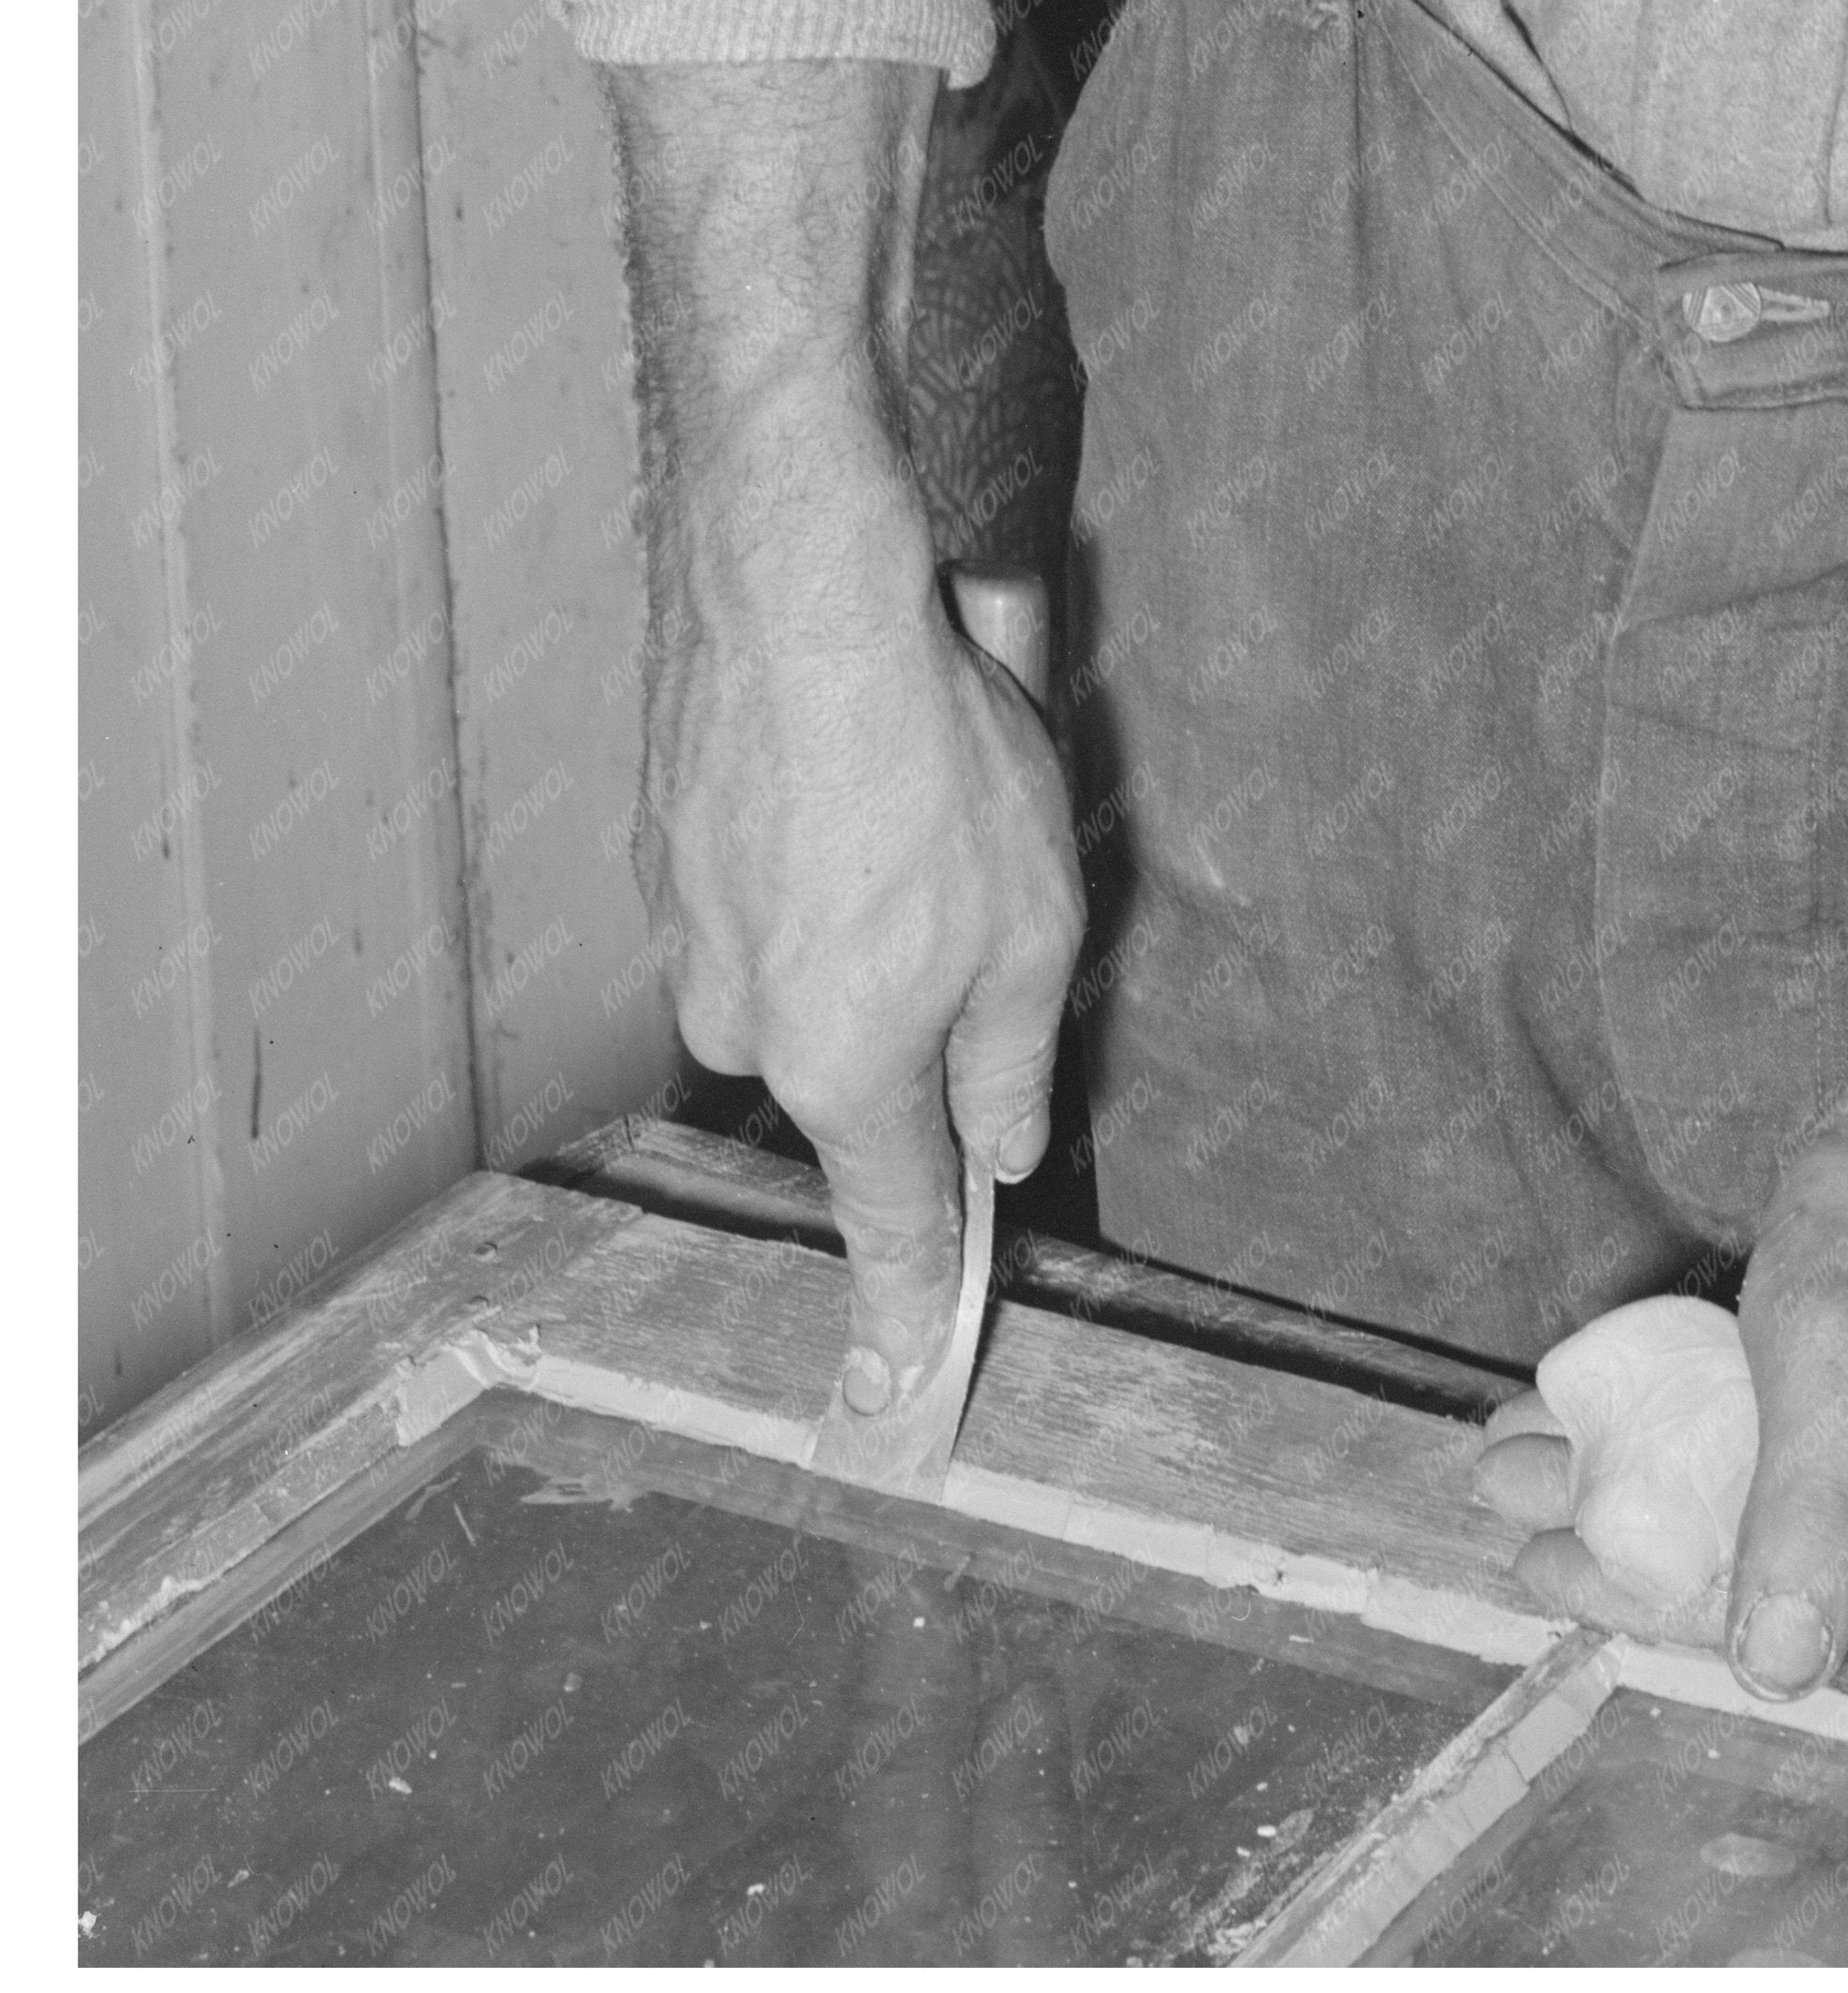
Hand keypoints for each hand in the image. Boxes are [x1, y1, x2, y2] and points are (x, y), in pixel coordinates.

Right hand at [639, 399, 1081, 1410]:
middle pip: (859, 1060)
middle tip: (977, 868)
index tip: (895, 1398)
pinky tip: (863, 741)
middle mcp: (747, 1026)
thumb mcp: (1035, 931)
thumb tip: (1000, 1154)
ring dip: (875, 886)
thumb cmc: (933, 765)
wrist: (793, 594)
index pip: (890, 1220)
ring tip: (927, 773)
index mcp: (844, 1068)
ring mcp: (691, 936)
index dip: (906, 1306)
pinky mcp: (667, 847)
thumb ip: (1013, 1065)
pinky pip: (772, 871)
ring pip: (815, 953)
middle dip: (923, 985)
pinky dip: (820, 825)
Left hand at [1474, 1092, 1847, 1691]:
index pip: (1778, 1609)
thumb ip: (1811, 1521)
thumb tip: (1777, 1673)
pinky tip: (1605, 1414)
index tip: (1540, 1562)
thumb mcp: (1837, 1363)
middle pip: (1763, 1563)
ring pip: (1760, 1508)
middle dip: (1625, 1530)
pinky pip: (1783, 1460)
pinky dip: (1694, 1440)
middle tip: (1509, 1488)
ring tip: (1530, 1452)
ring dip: (1641, 1482)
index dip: (1645, 1592)